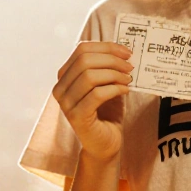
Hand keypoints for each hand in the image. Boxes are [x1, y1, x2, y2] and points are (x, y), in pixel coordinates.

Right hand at [53, 41, 134, 161]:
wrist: (105, 143)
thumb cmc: (106, 111)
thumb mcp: (106, 83)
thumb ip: (108, 66)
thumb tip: (123, 50)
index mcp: (65, 75)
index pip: (82, 49)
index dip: (106, 47)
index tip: (126, 52)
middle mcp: (60, 88)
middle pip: (85, 60)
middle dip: (112, 60)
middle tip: (130, 66)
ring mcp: (66, 103)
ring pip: (89, 76)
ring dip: (114, 74)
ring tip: (128, 79)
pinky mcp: (77, 116)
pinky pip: (97, 95)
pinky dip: (115, 89)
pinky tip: (125, 91)